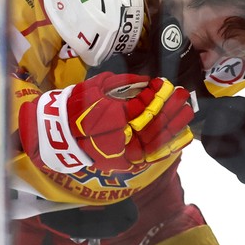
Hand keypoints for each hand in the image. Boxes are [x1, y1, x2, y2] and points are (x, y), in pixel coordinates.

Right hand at [20, 71, 193, 176]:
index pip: (145, 109)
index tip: (168, 86)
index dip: (159, 97)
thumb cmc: (75, 108)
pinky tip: (184, 137)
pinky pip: (153, 155)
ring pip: (157, 140)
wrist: (57, 135)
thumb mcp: (97, 88)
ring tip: (188, 112)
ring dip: (174, 126)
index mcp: (114, 120)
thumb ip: (122, 84)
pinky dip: (170, 147)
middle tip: (185, 97)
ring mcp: (126, 153)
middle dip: (171, 109)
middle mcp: (122, 139)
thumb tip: (146, 82)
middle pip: (154, 125)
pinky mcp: (128, 161)